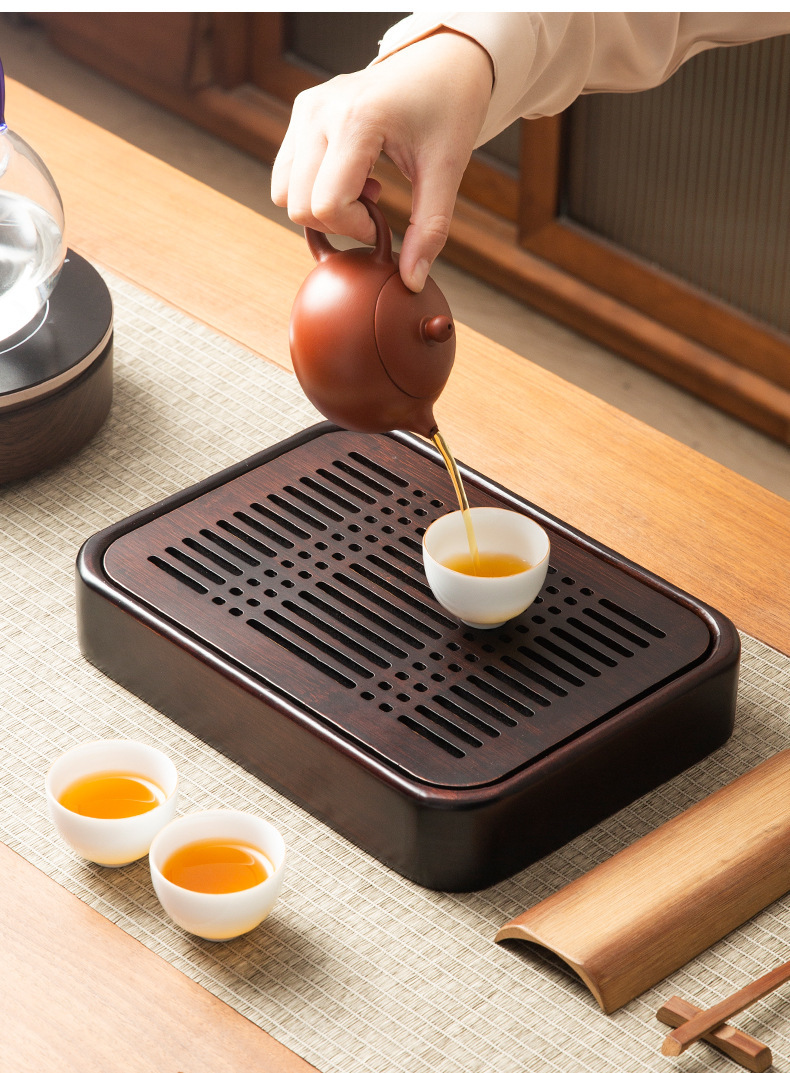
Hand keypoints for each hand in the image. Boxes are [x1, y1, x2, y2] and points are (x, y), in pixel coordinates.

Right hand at [271, 30, 492, 290]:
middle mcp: (320, 110)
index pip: (326, 203)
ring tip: (363, 188)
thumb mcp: (447, 170)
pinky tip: (352, 175)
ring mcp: (306, 108)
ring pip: (283, 191)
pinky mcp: (301, 110)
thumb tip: (410, 281)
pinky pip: (286, 172)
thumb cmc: (448, 109)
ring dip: (321, 207)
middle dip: (336, 222)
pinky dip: (313, 188)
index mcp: (357, 119)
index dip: (353, 228)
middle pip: (297, 204)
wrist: (441, 61)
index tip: (381, 223)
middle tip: (375, 206)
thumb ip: (430, 229)